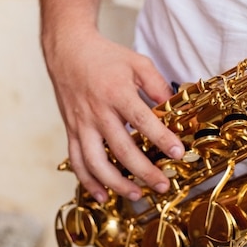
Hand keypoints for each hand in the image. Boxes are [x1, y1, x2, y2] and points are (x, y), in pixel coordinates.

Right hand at [44, 28, 183, 202]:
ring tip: (136, 195)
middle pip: (121, 149)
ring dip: (116, 183)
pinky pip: (77, 161)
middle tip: (163, 185)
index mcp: (117, 93)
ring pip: (96, 162)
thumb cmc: (106, 57)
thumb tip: (176, 107)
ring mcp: (82, 124)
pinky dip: (88, 181)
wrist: (68, 50)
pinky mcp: (72, 131)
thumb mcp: (138, 63)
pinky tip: (102, 195)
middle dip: (144, 171)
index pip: (142, 120)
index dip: (161, 138)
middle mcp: (97, 112)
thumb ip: (158, 86)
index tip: (178, 152)